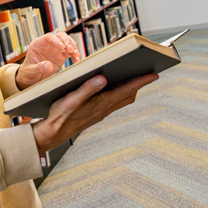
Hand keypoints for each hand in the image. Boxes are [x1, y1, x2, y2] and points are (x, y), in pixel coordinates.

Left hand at [16, 32, 80, 89]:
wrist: (31, 78)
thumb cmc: (28, 72)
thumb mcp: (30, 71)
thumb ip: (39, 68)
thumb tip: (48, 66)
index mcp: (38, 44)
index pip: (48, 37)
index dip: (56, 40)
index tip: (62, 47)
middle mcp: (48, 45)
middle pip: (60, 36)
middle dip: (67, 41)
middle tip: (70, 49)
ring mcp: (55, 50)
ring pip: (67, 42)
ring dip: (73, 47)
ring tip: (75, 55)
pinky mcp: (61, 56)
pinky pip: (70, 52)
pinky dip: (75, 55)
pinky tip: (77, 60)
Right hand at [31, 73, 158, 152]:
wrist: (53, 133)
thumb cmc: (61, 116)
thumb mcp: (71, 99)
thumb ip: (88, 88)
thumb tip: (103, 78)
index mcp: (101, 103)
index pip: (126, 90)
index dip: (141, 82)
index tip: (154, 75)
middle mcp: (104, 109)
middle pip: (129, 96)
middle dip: (139, 85)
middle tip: (146, 73)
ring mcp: (101, 112)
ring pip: (122, 100)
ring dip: (129, 89)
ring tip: (132, 77)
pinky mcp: (96, 113)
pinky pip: (113, 103)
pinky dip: (118, 93)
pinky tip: (112, 88)